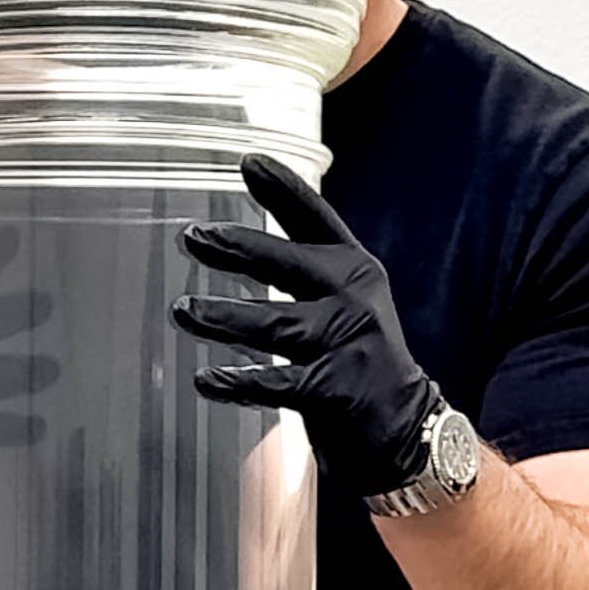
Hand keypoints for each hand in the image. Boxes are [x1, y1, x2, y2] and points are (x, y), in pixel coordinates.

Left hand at [169, 153, 438, 497]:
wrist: (404, 428)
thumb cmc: (359, 361)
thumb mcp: (346, 303)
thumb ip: (304, 271)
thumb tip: (233, 242)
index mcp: (355, 270)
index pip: (315, 219)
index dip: (283, 189)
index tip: (249, 162)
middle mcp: (353, 299)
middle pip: (287, 263)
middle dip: (237, 248)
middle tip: (193, 236)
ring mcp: (344, 343)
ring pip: (272, 324)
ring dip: (222, 317)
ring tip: (184, 310)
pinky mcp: (332, 389)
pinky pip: (274, 382)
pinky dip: (236, 382)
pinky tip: (206, 379)